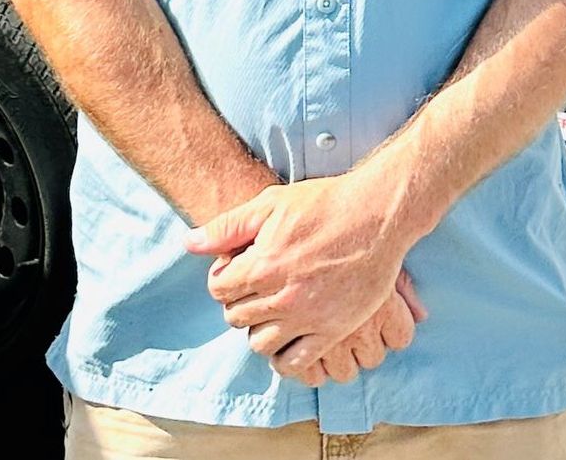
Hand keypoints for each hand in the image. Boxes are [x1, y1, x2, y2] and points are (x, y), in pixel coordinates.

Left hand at [186, 173, 416, 377]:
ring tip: (272, 311)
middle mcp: (280, 296)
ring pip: (260, 344)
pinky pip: (295, 362)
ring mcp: (307, 317)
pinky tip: (288, 339)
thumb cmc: (324, 203)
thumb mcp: (272, 203)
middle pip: (237, 317)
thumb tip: (189, 243)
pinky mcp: (332, 331)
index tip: (239, 270)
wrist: (376, 214)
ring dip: (260, 329)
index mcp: (262, 264)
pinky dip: (285, 358)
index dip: (224, 278)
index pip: (219, 289)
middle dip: (240, 302)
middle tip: (256, 288)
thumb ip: (228, 227)